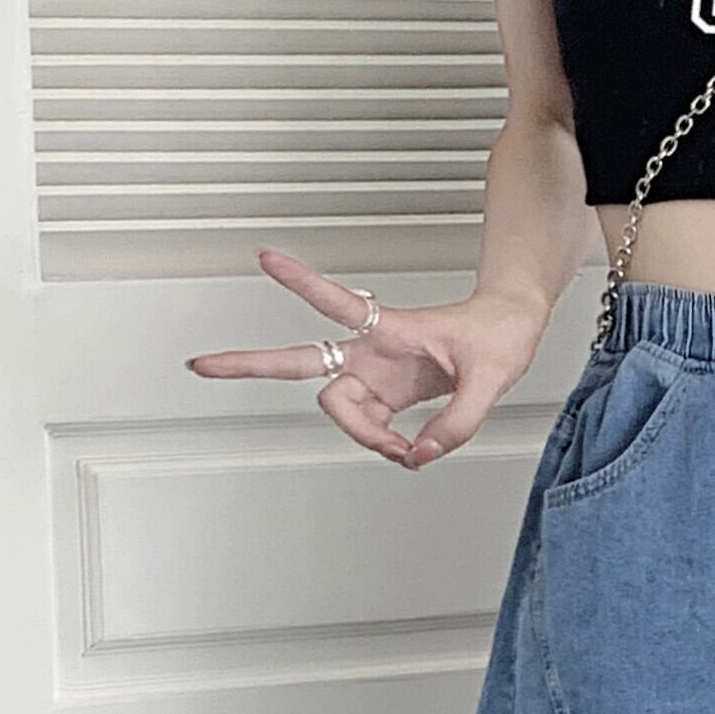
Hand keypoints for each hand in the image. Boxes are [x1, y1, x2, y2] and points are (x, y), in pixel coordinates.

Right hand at [186, 249, 544, 467]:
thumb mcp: (490, 380)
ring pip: (338, 408)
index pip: (337, 303)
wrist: (511, 330)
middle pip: (301, 362)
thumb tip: (420, 455)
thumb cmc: (499, 334)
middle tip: (203, 363)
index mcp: (390, 330)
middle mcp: (372, 352)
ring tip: (403, 449)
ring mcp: (376, 374)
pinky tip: (406, 449)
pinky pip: (367, 424)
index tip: (265, 258)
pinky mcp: (387, 393)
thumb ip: (457, 424)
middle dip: (250, 363)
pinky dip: (382, 443)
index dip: (301, 283)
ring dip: (362, 435)